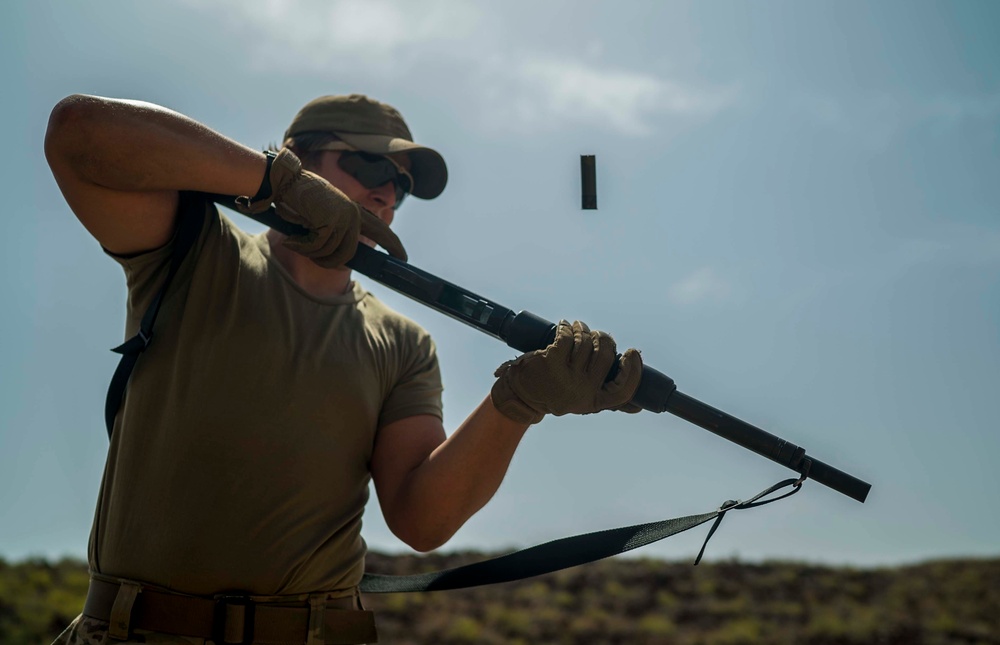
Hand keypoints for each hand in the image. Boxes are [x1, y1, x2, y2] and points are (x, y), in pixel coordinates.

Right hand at [239, 148, 406, 266]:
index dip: (393, 244)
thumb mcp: (323, 214)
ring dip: (312, 254)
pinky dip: (303, 248)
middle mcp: (352, 214)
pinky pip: (319, 248)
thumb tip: (343, 256)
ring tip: (297, 243)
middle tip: (319, 263)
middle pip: (351, 252)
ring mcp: (343, 218)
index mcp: (354, 210)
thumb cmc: (300, 198)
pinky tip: (292, 240)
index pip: (380, 229)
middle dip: (335, 262)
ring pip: (332, 253)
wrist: (285, 181)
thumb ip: (336, 230)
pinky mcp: (331, 222)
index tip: (403, 258)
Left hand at [491, 320, 642, 424]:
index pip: (623, 390)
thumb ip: (607, 399)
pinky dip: (566, 327)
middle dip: (602, 338)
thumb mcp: (583, 400)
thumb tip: (639, 406)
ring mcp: (566, 378)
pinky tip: (563, 326)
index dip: (632, 370)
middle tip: (594, 334)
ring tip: (575, 327)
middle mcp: (582, 392)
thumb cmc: (555, 394)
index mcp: (594, 402)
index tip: (631, 352)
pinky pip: (567, 337)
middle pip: (606, 356)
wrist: (519, 396)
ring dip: (582, 329)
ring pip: (586, 343)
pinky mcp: (551, 362)